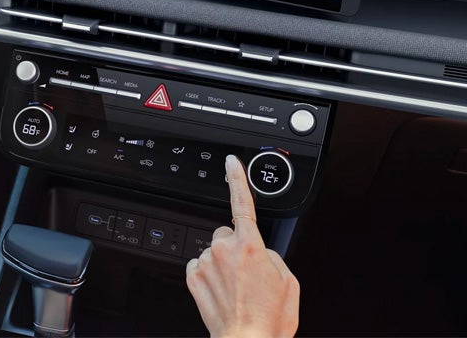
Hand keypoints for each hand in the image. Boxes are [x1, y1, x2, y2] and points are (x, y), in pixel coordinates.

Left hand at [185, 155, 299, 337]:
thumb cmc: (269, 318)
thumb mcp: (288, 282)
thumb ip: (273, 256)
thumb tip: (262, 253)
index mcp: (250, 246)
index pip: (242, 202)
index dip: (237, 179)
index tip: (231, 163)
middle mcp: (224, 249)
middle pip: (227, 233)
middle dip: (235, 246)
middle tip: (247, 273)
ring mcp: (205, 262)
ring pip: (213, 250)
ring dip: (222, 263)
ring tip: (235, 288)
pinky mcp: (192, 276)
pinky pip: (200, 265)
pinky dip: (208, 274)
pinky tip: (221, 291)